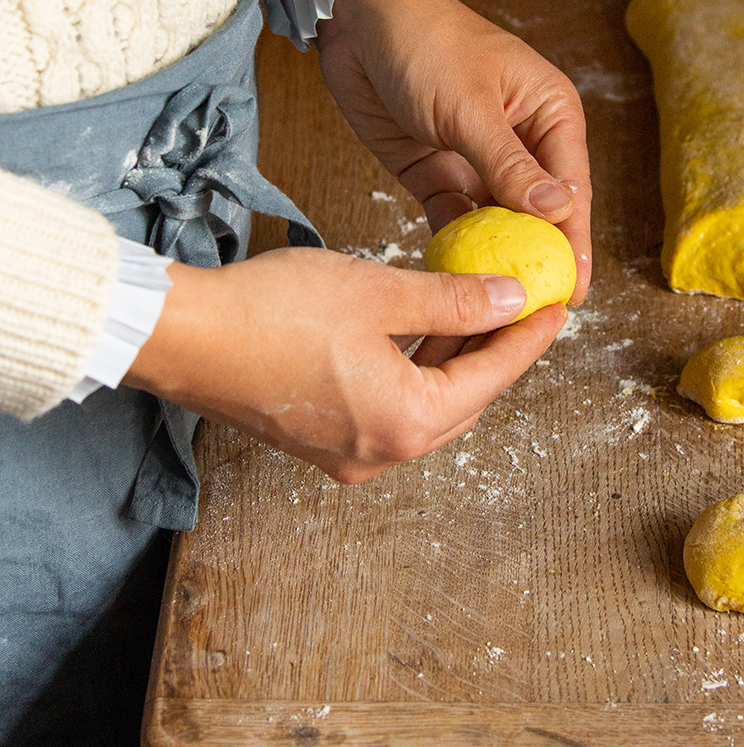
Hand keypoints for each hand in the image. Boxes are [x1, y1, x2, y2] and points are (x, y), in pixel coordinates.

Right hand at [124, 246, 565, 482]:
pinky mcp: (319, 440)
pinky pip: (389, 409)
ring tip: (475, 311)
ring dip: (452, 363)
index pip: (490, 379)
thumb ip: (453, 301)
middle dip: (495, 355)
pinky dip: (413, 372)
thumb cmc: (273, 312)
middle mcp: (380, 452)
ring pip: (425, 406)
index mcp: (405, 421)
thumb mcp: (379, 292)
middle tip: (522, 310)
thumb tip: (510, 299)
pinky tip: (418, 331)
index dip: (526, 339)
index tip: (554, 308)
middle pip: (462, 402)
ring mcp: (346, 453)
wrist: (185, 337)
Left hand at [316, 0, 592, 301]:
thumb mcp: (469, 105)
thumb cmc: (427, 41)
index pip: (571, 190)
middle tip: (533, 315)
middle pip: (538, 214)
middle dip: (536, 259)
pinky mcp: (437, 171)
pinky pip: (454, 217)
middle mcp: (522, 141)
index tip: (571, 294)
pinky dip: (455, 244)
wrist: (358, 20)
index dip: (573, 243)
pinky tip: (454, 276)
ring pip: (497, 221)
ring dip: (495, 258)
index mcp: (549, 114)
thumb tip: (559, 211)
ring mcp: (478, 159)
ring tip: (495, 307)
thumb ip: (510, 164)